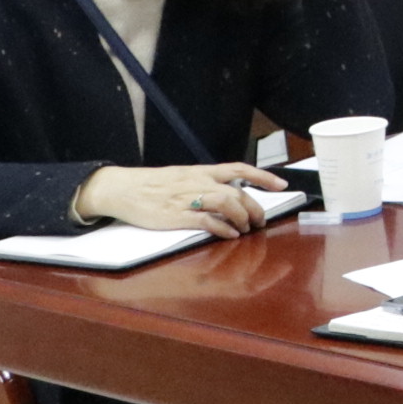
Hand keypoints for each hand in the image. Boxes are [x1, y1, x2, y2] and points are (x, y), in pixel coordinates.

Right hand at [73, 162, 286, 235]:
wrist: (121, 188)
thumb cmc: (150, 185)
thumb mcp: (180, 177)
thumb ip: (203, 183)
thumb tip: (226, 193)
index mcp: (200, 171)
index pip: (238, 168)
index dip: (262, 176)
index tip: (281, 184)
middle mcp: (198, 182)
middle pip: (237, 191)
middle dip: (255, 207)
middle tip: (262, 221)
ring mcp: (188, 198)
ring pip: (227, 202)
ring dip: (243, 217)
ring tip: (247, 229)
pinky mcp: (176, 216)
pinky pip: (207, 220)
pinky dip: (223, 228)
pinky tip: (230, 235)